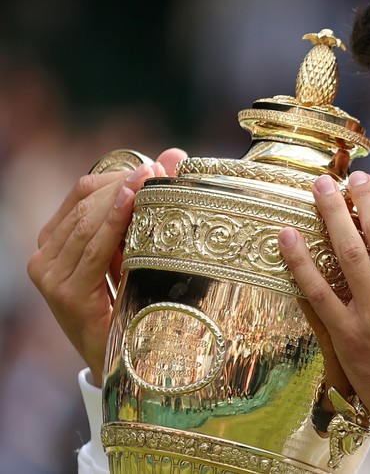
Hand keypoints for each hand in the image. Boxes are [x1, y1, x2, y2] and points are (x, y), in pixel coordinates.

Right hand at [27, 148, 186, 385]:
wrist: (125, 364)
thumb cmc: (133, 303)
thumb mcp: (137, 251)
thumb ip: (147, 206)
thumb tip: (174, 155)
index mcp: (59, 240)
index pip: (83, 192)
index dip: (119, 175)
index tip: (155, 166)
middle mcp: (47, 255)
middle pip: (86, 202)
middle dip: (126, 183)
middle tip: (163, 170)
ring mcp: (51, 275)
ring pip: (88, 220)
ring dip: (124, 197)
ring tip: (154, 179)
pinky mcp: (65, 294)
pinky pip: (94, 249)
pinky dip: (114, 223)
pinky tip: (134, 203)